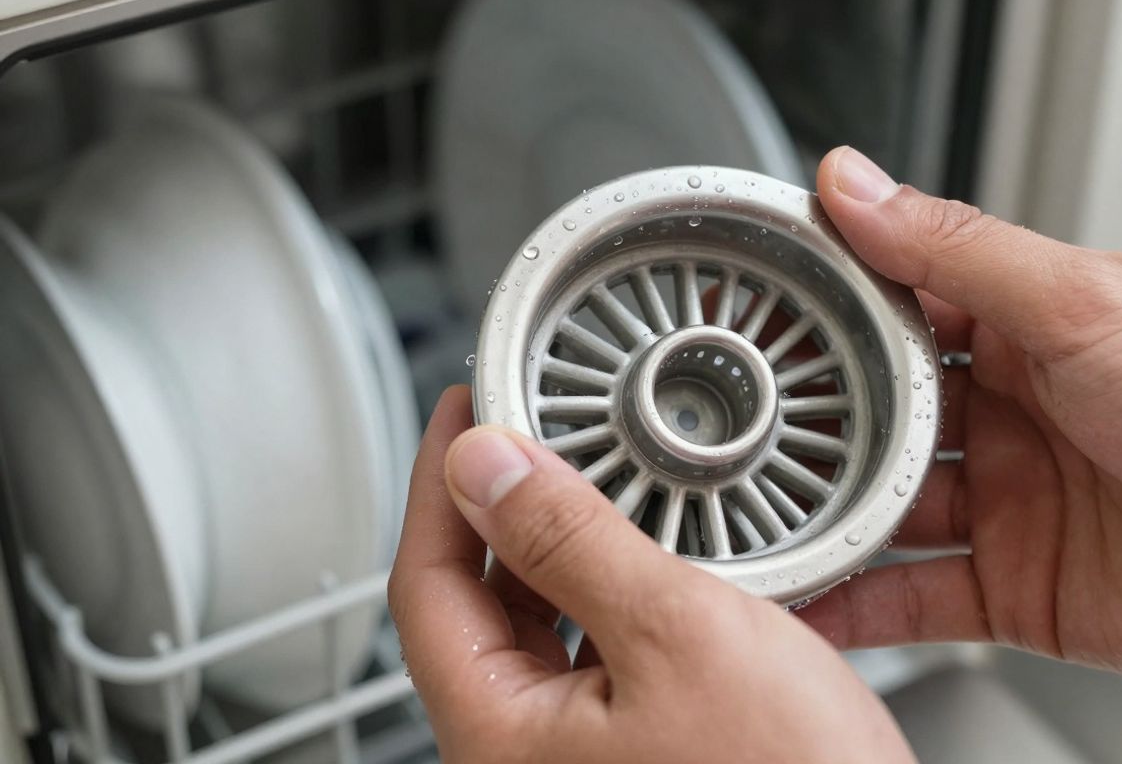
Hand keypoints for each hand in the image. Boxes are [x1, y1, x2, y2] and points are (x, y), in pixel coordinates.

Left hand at [388, 387, 913, 762]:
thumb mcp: (678, 633)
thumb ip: (570, 542)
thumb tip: (485, 468)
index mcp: (499, 737)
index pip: (425, 581)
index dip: (442, 482)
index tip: (465, 410)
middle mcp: (521, 759)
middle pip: (474, 605)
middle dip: (502, 510)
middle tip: (532, 432)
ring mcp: (573, 763)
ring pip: (534, 629)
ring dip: (558, 550)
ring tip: (593, 483)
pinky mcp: (629, 756)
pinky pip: (589, 656)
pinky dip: (606, 596)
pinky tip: (647, 561)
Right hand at [798, 146, 1121, 680]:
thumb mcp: (1084, 302)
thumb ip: (957, 252)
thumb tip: (857, 187)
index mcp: (1025, 327)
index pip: (893, 308)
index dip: (817, 312)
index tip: (745, 317)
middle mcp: (1011, 413)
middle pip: (874, 417)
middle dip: (804, 426)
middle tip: (723, 430)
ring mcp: (1011, 501)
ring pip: (883, 510)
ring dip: (819, 519)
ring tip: (745, 525)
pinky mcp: (1017, 585)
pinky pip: (915, 596)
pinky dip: (856, 605)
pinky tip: (808, 605)